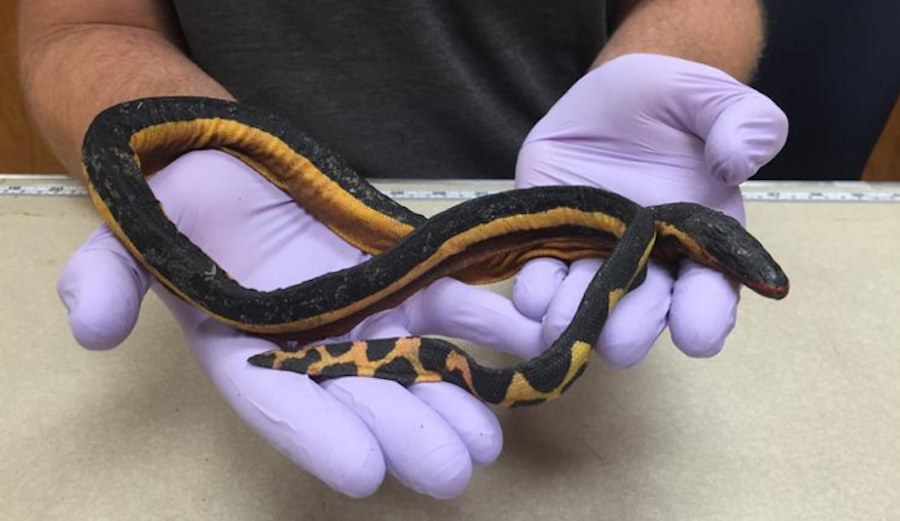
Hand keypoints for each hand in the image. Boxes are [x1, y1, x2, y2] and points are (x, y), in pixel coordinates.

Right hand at [58, 150, 542, 497]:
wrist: (226, 164)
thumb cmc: (174, 206)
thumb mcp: (121, 239)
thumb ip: (105, 281)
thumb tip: (88, 327)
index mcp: (246, 352)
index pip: (281, 404)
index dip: (318, 436)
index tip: (361, 472)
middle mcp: (313, 348)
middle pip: (362, 397)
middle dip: (406, 432)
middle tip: (450, 470)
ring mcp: (364, 314)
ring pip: (416, 360)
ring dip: (455, 395)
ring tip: (491, 434)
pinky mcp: (401, 279)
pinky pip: (448, 302)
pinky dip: (484, 320)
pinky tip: (520, 340)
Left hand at [512, 53, 787, 367]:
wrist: (607, 97)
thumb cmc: (669, 101)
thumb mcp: (710, 97)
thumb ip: (744, 122)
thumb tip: (739, 162)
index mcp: (700, 243)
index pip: (711, 301)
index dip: (704, 321)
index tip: (695, 330)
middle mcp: (649, 268)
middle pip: (642, 324)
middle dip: (629, 331)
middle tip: (615, 324)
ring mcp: (595, 263)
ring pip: (584, 318)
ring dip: (572, 322)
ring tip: (561, 312)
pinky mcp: (549, 250)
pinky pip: (538, 291)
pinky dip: (533, 300)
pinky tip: (531, 291)